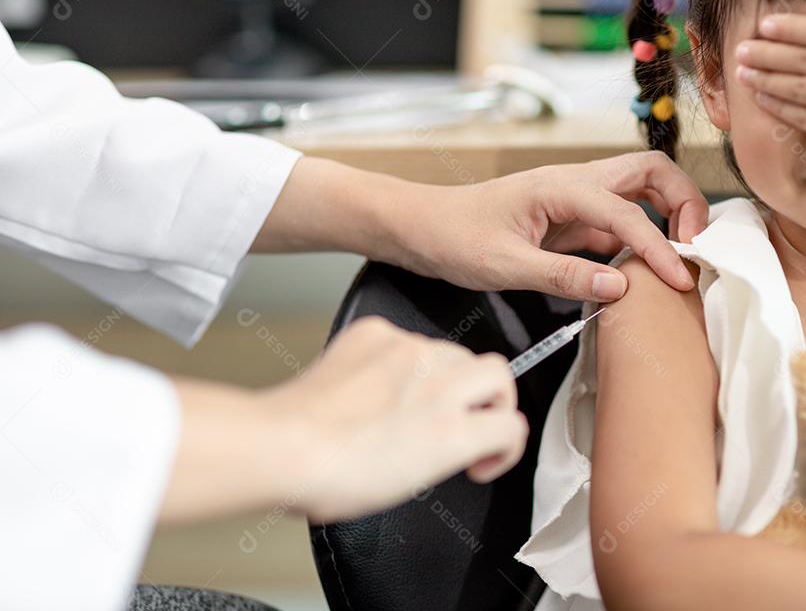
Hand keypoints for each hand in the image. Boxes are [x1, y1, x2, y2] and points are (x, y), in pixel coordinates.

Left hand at [259, 317, 526, 522]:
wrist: (281, 445)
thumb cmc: (333, 477)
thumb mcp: (410, 484)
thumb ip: (449, 453)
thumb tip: (456, 441)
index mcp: (452, 431)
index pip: (512, 425)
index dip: (503, 446)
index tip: (483, 455)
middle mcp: (438, 383)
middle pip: (498, 373)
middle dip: (489, 399)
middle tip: (464, 421)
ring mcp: (408, 351)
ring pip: (455, 351)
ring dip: (448, 376)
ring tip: (413, 404)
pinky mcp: (376, 333)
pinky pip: (408, 338)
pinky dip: (402, 359)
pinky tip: (378, 383)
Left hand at [389, 151, 709, 301]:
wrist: (420, 228)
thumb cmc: (453, 238)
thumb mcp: (504, 265)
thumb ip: (563, 274)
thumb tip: (621, 287)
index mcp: (560, 187)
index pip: (628, 212)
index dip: (659, 247)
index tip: (679, 282)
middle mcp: (574, 183)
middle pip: (650, 172)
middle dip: (684, 201)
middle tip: (695, 247)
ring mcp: (573, 200)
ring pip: (638, 191)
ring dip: (667, 214)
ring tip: (679, 257)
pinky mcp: (568, 220)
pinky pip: (617, 221)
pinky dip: (639, 239)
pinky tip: (641, 272)